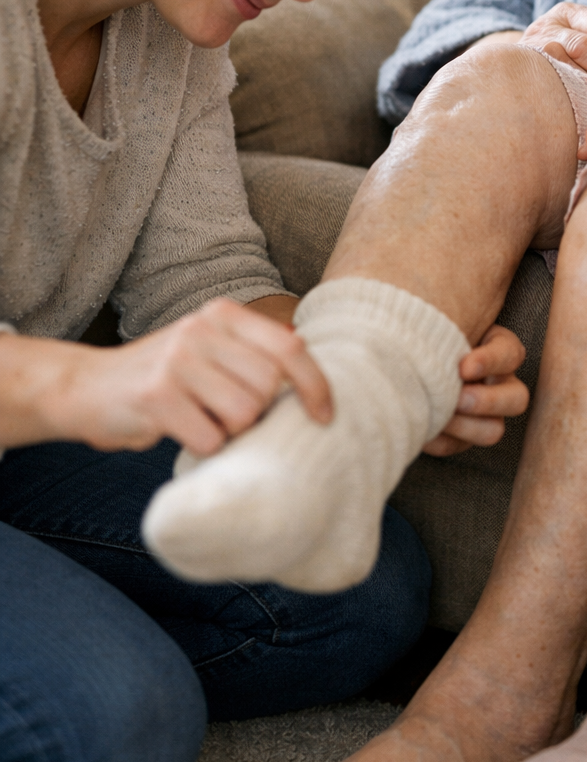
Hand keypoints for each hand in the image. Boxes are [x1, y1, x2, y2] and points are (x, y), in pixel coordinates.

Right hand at [16, 297, 332, 455]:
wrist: (86, 388)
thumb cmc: (162, 376)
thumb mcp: (208, 348)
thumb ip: (250, 351)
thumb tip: (307, 357)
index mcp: (223, 314)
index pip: (289, 347)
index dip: (316, 384)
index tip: (325, 416)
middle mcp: (202, 328)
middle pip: (269, 386)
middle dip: (258, 414)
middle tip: (225, 416)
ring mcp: (178, 359)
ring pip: (244, 413)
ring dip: (229, 431)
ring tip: (201, 420)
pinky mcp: (157, 394)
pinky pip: (210, 437)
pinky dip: (203, 447)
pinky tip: (181, 431)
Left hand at [422, 324, 528, 456]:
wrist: (395, 362)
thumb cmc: (419, 333)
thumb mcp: (434, 325)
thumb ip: (439, 327)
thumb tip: (431, 323)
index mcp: (496, 347)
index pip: (510, 353)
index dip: (491, 362)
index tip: (463, 367)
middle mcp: (497, 382)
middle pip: (518, 398)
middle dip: (488, 401)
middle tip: (459, 397)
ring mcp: (484, 414)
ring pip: (495, 430)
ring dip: (465, 427)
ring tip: (438, 416)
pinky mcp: (462, 436)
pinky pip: (459, 446)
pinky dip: (440, 440)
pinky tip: (422, 429)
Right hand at [515, 2, 586, 102]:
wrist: (511, 66)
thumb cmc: (563, 57)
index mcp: (572, 14)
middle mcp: (550, 26)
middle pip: (585, 45)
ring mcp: (531, 47)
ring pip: (565, 63)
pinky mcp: (520, 68)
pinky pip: (548, 81)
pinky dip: (569, 95)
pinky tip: (586, 109)